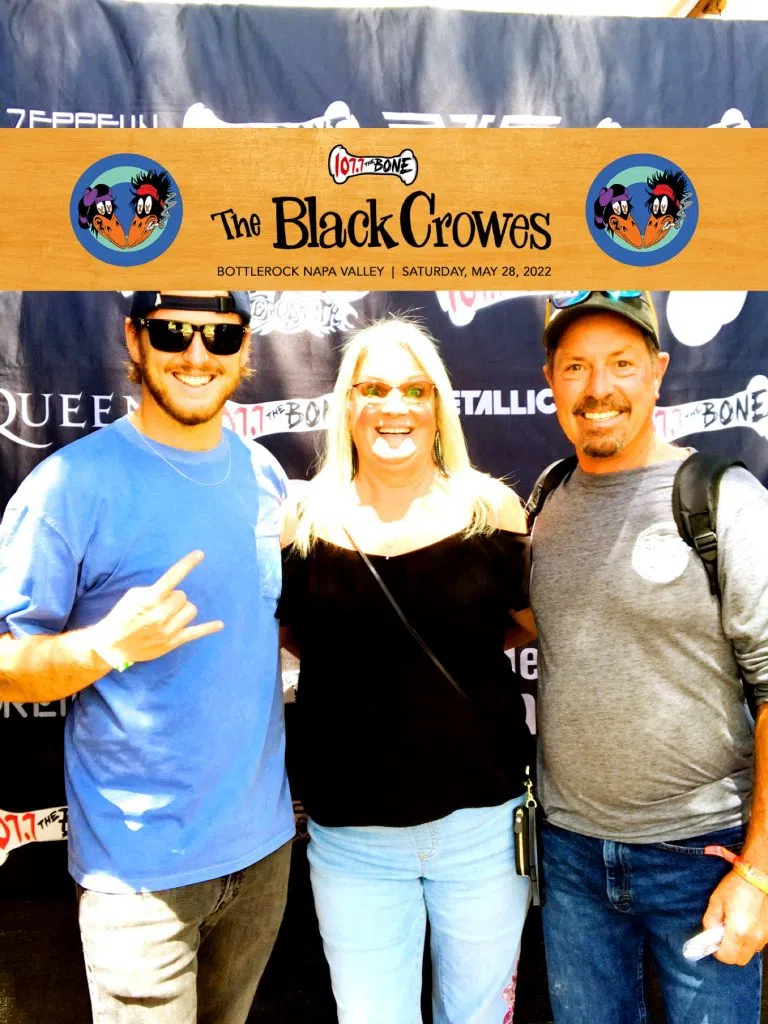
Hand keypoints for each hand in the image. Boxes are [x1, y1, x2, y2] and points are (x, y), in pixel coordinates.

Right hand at [90, 551, 222, 666]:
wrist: (112, 644)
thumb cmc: (122, 615)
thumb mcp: (133, 596)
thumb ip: (154, 590)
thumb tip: (172, 589)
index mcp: (151, 599)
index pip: (174, 577)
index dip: (187, 564)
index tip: (200, 554)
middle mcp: (162, 614)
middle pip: (183, 596)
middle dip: (174, 598)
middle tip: (161, 605)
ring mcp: (169, 630)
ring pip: (191, 610)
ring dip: (182, 609)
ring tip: (169, 614)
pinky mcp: (173, 642)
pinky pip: (196, 632)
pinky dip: (208, 628)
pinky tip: (219, 624)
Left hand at [702, 868, 767, 964]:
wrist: (758, 876)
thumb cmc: (736, 886)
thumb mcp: (716, 901)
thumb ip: (710, 921)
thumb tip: (709, 934)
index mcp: (738, 932)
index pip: (726, 957)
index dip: (717, 951)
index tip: (714, 940)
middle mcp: (754, 939)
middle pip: (740, 960)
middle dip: (729, 952)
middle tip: (723, 936)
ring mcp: (765, 937)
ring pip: (751, 952)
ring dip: (741, 946)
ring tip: (736, 926)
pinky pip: (759, 943)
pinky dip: (751, 939)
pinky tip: (746, 923)